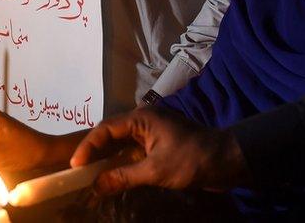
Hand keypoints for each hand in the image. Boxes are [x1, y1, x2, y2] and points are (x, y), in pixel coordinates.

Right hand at [70, 107, 247, 195]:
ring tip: (91, 177)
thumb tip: (96, 186)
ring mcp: (152, 133)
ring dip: (107, 161)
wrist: (229, 161)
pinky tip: (113, 177)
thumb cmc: (192, 160)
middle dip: (94, 154)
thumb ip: (123, 177)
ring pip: (121, 145)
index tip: (75, 166)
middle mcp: (143, 121)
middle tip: (78, 173)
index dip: (88, 148)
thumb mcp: (155, 170)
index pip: (105, 130)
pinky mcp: (159, 145)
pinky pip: (133, 153)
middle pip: (110, 135)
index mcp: (141, 118)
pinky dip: (121, 165)